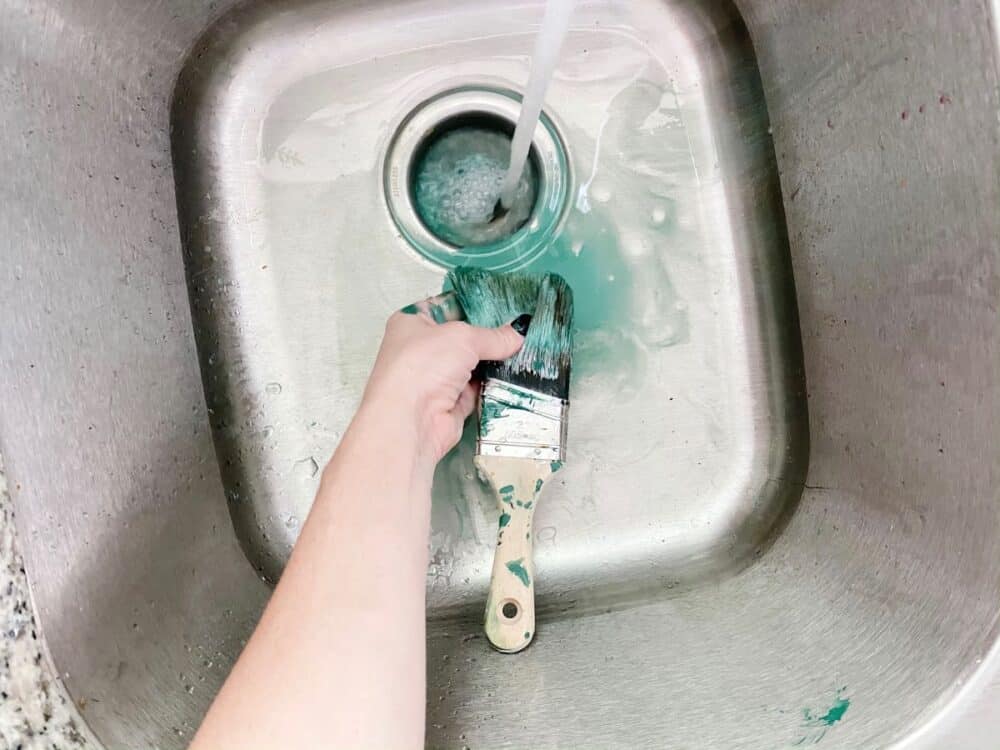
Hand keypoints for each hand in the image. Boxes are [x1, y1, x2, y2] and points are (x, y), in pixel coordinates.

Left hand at [359, 307, 524, 465]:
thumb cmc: (421, 367)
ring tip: (521, 352)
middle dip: (488, 338)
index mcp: (412, 322)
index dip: (474, 306)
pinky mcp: (448, 404)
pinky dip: (491, 386)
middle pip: (462, 339)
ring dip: (492, 363)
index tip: (502, 307)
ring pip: (471, 366)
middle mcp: (420, 350)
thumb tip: (516, 334)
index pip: (447, 307)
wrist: (411, 420)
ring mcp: (434, 378)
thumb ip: (493, 336)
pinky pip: (476, 390)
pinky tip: (512, 377)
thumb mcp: (464, 337)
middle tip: (518, 331)